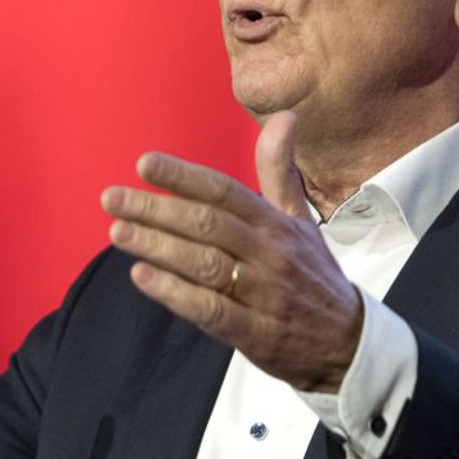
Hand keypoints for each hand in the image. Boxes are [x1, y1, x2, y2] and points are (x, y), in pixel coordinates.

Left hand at [101, 111, 361, 391]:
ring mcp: (263, 294)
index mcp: (276, 223)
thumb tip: (284, 116)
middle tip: (112, 199)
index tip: (144, 164)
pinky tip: (143, 278)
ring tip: (117, 233)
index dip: (184, 177)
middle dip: (156, 210)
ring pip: (205, 264)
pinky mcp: (255, 333)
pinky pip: (212, 310)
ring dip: (158, 247)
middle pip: (207, 224)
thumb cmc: (312, 273)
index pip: (225, 191)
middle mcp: (270, 254)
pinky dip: (175, 294)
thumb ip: (280, 170)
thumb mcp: (301, 219)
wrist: (346, 343)